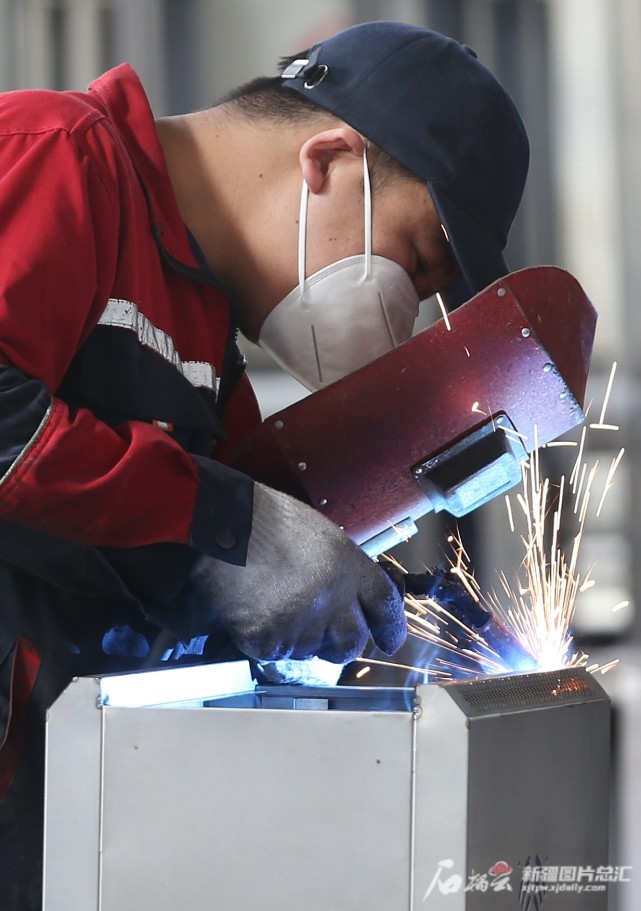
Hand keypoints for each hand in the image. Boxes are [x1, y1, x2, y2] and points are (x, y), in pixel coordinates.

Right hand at [188, 483, 405, 662]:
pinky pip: (274, 652)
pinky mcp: (269, 640)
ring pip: (311, 650)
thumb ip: (341, 568)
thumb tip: (347, 595)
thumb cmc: (267, 519)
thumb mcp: (320, 535)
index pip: (385, 606)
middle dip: (342, 643)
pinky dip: (265, 639)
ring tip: (275, 606)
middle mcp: (335, 601)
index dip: (391, 627)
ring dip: (300, 638)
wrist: (224, 524)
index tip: (390, 640)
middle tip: (325, 633)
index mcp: (351, 567)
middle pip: (352, 643)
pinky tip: (252, 611)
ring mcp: (302, 624)